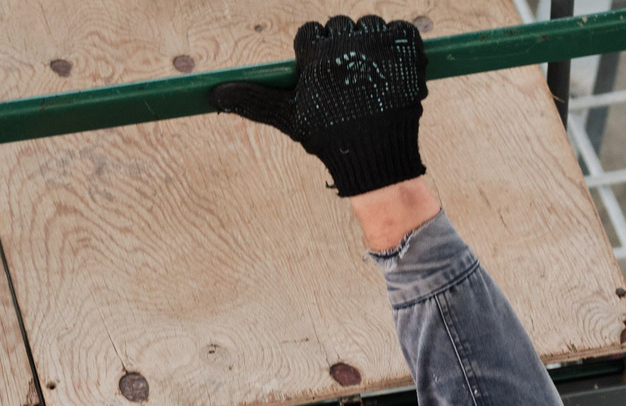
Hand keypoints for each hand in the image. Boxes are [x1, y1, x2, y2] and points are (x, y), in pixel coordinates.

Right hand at [209, 15, 427, 198]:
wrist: (379, 160)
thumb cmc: (330, 138)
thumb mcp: (289, 118)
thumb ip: (254, 100)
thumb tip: (217, 93)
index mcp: (316, 54)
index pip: (312, 33)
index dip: (318, 56)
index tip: (326, 78)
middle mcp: (346, 44)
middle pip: (341, 26)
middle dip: (344, 50)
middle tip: (350, 83)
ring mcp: (379, 46)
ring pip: (371, 26)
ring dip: (371, 47)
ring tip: (372, 79)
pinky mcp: (408, 50)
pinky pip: (403, 30)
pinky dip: (400, 47)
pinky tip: (393, 71)